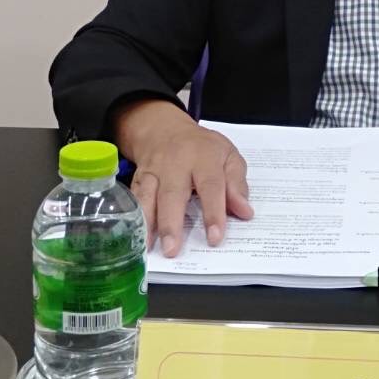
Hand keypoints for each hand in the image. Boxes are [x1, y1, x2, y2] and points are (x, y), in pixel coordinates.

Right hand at [113, 100, 253, 256]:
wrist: (165, 129)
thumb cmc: (202, 147)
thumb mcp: (228, 156)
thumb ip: (237, 184)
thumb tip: (244, 212)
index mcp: (204, 157)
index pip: (210, 186)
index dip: (213, 213)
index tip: (215, 237)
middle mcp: (176, 164)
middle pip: (172, 194)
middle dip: (171, 224)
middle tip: (173, 249)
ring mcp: (154, 171)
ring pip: (147, 197)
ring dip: (148, 223)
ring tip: (149, 247)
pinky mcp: (138, 178)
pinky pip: (134, 198)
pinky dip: (134, 217)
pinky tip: (136, 235)